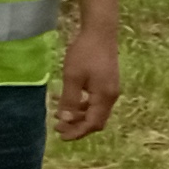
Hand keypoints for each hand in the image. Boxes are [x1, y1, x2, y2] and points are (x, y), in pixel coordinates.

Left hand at [55, 25, 120, 140]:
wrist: (100, 33)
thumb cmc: (84, 53)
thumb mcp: (73, 77)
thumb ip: (70, 100)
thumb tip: (66, 120)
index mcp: (104, 97)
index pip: (93, 123)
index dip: (77, 132)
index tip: (61, 136)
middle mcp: (111, 96)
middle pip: (96, 120)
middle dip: (77, 126)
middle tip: (57, 127)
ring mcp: (110, 89)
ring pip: (95, 111)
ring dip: (78, 116)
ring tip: (59, 114)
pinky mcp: (107, 83)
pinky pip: (95, 101)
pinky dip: (82, 105)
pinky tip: (68, 99)